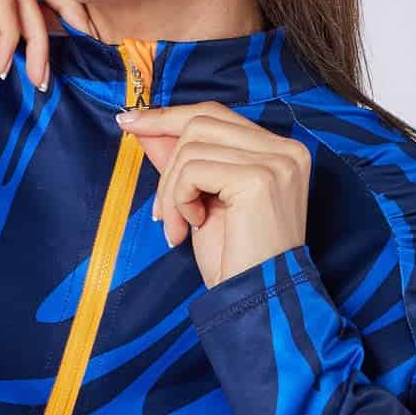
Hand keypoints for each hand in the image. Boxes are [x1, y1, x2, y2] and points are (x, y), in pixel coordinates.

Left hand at [116, 102, 311, 290]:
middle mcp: (285, 150)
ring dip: (171, 190)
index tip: (130, 122)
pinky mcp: (259, 178)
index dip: (169, 117)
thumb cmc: (236, 259)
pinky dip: (180, 199)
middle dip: (167, 165)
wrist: (258, 300)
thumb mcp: (202, 201)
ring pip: (192, 146)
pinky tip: (193, 227)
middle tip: (160, 212)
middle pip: (201, 123)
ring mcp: (276, 162)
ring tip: (178, 227)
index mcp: (280, 151)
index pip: (216, 114)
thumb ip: (181, 160)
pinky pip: (194, 169)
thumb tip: (143, 125)